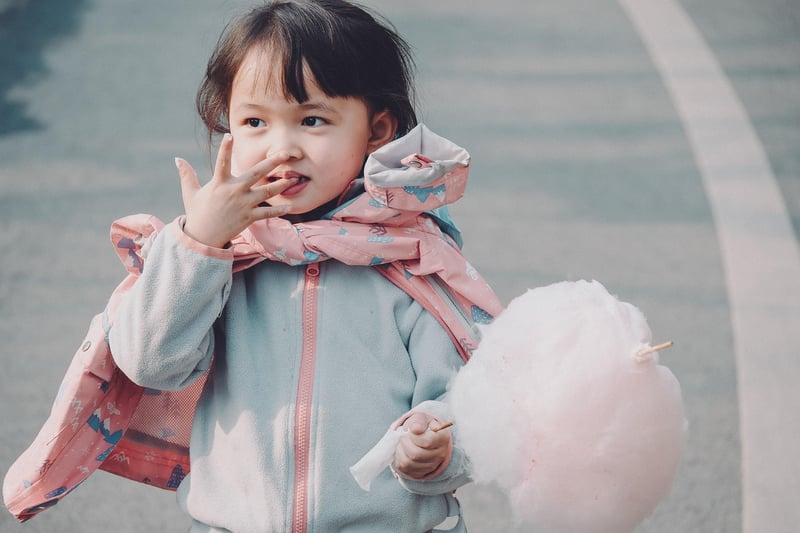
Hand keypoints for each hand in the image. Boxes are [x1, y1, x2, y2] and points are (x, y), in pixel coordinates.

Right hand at [175, 133, 297, 247]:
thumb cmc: (197, 213)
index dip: (225, 149)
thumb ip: (187, 175)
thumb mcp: (190, 193)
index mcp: (219, 183)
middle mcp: (233, 191)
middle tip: (285, 153)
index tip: (229, 135)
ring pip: (266, 193)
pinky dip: (278, 210)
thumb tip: (177, 159)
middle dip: (272, 163)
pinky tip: (290, 205)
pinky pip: (267, 213)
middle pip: (256, 174)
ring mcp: (243, 204)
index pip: (222, 162)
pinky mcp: (249, 217)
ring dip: (280, 185)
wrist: (203, 238)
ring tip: (292, 178)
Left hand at [392, 412, 451, 478]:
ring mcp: (431, 465)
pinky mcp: (421, 472)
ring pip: (409, 463)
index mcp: (443, 438)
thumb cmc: (422, 425)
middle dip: (404, 443)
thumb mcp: (421, 418)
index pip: (427, 442)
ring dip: (400, 451)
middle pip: (417, 454)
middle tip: (401, 436)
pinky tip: (401, 450)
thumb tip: (414, 428)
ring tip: (400, 442)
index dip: (414, 436)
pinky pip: (405, 469)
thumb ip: (418, 421)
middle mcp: (440, 454)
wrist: (422, 436)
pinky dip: (399, 459)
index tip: (409, 430)